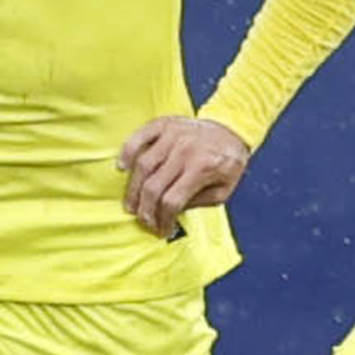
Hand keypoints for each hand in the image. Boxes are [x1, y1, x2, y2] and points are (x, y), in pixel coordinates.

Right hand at [118, 115, 250, 238]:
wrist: (231, 130)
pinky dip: (127, 152)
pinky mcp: (163, 124)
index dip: (163, 220)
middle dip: (145, 210)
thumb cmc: (227, 162)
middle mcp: (185, 150)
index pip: (172, 201)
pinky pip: (139, 137)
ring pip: (143, 165)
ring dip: (133, 189)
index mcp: (203, 168)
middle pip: (154, 186)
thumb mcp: (224, 190)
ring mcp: (172, 135)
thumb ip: (199, 203)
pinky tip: (123, 167)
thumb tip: (171, 213)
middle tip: (143, 221)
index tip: (162, 230)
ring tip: (131, 204)